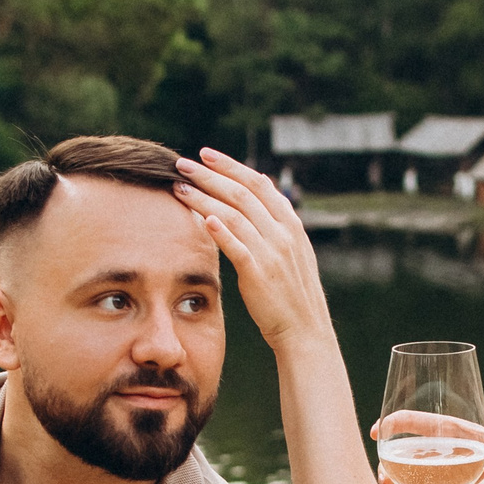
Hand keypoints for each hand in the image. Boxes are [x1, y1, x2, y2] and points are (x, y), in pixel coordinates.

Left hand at [172, 149, 331, 349]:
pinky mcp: (259, 274)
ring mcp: (272, 253)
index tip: (206, 154)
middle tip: (182, 163)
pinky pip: (237, 247)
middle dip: (210, 175)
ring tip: (179, 187)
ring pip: (234, 215)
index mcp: (290, 223)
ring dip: (204, 198)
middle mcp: (283, 233)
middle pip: (241, 194)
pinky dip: (220, 231)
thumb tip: (260, 184)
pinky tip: (203, 219)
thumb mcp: (292, 248)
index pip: (258, 183)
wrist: (305, 329)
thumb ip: (275, 219)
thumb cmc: (291, 291)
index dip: (231, 166)